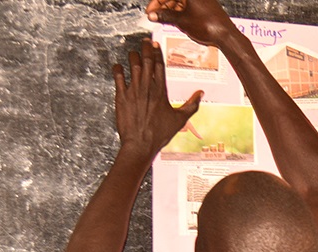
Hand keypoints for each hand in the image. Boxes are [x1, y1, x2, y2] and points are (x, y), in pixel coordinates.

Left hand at [113, 39, 200, 157]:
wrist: (140, 144)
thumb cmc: (160, 133)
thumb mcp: (180, 119)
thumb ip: (191, 105)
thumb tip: (201, 94)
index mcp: (161, 91)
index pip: (159, 66)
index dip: (157, 53)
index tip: (156, 45)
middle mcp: (147, 88)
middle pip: (146, 61)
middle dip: (145, 48)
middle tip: (145, 41)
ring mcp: (133, 91)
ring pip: (132, 65)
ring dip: (132, 56)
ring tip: (133, 52)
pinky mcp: (121, 96)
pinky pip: (117, 77)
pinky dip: (117, 69)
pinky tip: (118, 66)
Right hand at [146, 0, 238, 47]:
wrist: (226, 35)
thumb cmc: (209, 26)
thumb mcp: (182, 21)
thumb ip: (165, 16)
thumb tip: (154, 15)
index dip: (156, 3)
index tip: (150, 11)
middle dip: (163, 7)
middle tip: (156, 16)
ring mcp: (202, 0)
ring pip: (181, 2)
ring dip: (172, 10)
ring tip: (165, 20)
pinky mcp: (206, 7)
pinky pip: (189, 7)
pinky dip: (181, 13)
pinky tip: (177, 21)